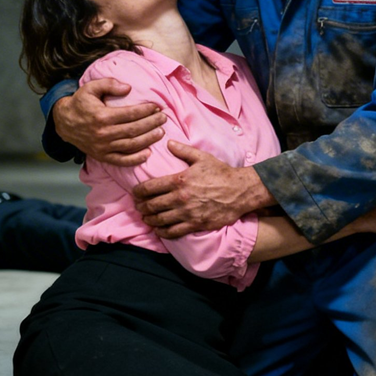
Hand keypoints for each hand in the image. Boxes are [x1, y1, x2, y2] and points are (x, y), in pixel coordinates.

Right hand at [53, 78, 166, 165]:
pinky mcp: (101, 156)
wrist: (63, 122)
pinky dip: (135, 159)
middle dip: (152, 123)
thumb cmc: (80, 103)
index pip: (130, 114)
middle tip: (163, 118)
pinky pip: (121, 160)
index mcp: (102, 116)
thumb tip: (128, 88)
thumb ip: (109, 84)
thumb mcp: (90, 88)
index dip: (146, 110)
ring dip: (149, 139)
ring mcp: (102, 147)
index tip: (157, 106)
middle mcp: (103, 133)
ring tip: (160, 132)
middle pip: (134, 129)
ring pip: (131, 145)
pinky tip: (148, 154)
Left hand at [134, 141, 273, 238]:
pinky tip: (159, 229)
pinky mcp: (195, 224)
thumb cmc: (222, 173)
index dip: (138, 192)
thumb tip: (168, 143)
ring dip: (149, 219)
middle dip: (141, 206)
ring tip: (146, 217)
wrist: (240, 191)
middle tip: (138, 206)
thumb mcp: (202, 158)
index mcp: (179, 180)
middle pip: (151, 205)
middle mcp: (180, 198)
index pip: (149, 187)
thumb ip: (183, 150)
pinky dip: (162, 232)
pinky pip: (173, 232)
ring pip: (159, 220)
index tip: (135, 193)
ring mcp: (187, 213)